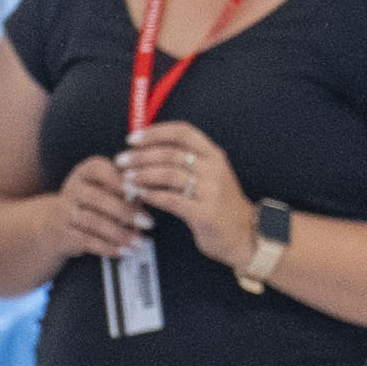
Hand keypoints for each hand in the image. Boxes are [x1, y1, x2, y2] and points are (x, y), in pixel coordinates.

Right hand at [37, 156, 144, 269]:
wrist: (57, 223)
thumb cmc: (95, 202)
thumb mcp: (107, 188)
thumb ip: (127, 190)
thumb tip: (147, 196)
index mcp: (86, 172)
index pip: (100, 170)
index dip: (120, 181)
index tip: (141, 192)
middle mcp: (73, 188)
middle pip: (98, 198)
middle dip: (125, 212)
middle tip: (148, 223)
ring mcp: (64, 212)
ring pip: (93, 222)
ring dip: (119, 234)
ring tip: (139, 242)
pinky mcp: (63, 234)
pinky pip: (86, 241)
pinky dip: (107, 247)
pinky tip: (123, 251)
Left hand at [123, 121, 250, 254]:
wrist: (245, 234)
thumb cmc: (220, 204)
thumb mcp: (209, 175)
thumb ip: (185, 162)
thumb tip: (147, 150)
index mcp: (214, 155)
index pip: (182, 132)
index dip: (155, 133)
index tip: (132, 139)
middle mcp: (214, 168)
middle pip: (171, 153)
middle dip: (141, 156)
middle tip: (121, 161)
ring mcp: (210, 191)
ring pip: (169, 174)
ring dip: (143, 175)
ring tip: (126, 178)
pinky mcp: (204, 213)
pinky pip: (172, 200)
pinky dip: (152, 196)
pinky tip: (139, 195)